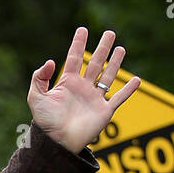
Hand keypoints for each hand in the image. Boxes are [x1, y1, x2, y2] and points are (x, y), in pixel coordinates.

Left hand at [28, 27, 140, 153]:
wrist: (57, 143)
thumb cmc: (45, 123)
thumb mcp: (35, 98)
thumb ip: (39, 78)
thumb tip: (50, 61)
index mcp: (67, 83)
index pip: (74, 59)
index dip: (78, 44)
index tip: (82, 29)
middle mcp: (82, 88)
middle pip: (94, 63)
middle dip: (102, 48)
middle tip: (110, 33)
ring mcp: (94, 99)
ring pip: (108, 76)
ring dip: (115, 62)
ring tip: (121, 48)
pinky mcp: (104, 111)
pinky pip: (119, 98)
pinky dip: (129, 90)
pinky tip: (137, 80)